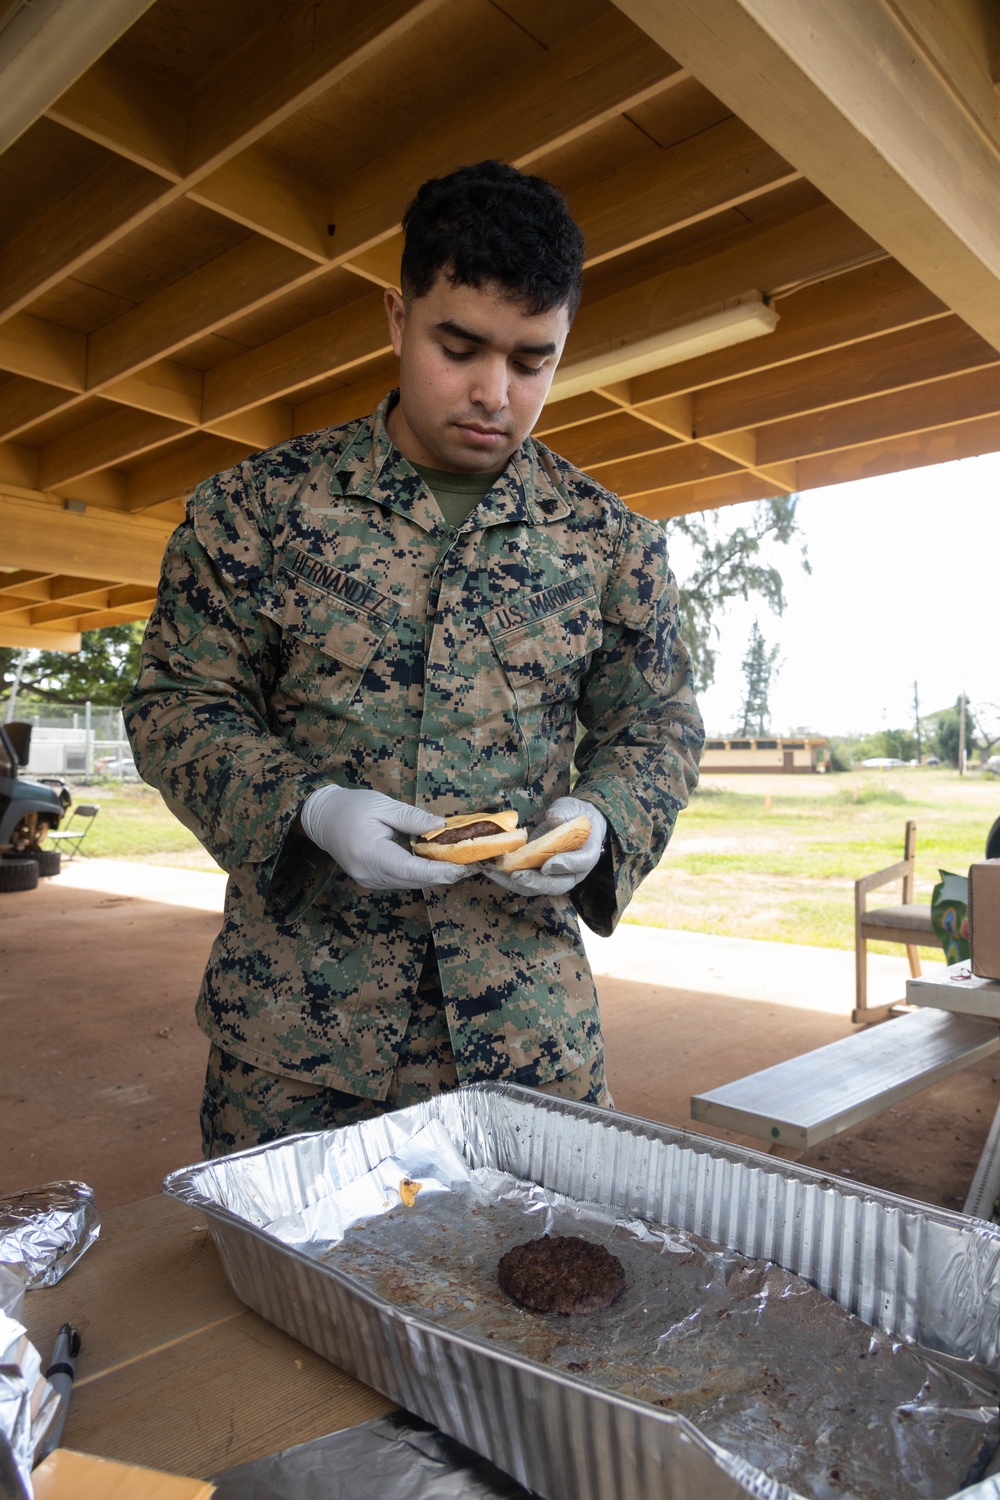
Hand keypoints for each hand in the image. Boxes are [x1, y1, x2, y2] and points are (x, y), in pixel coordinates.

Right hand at [300, 787, 471, 890]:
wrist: (322, 818)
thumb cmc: (351, 806)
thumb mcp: (382, 805)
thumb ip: (412, 818)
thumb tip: (441, 827)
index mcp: (369, 853)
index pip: (410, 869)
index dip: (439, 871)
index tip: (462, 868)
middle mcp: (368, 873)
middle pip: (413, 880)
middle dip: (443, 874)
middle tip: (471, 864)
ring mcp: (368, 881)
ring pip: (410, 883)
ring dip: (434, 875)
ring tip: (459, 864)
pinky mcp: (371, 881)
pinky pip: (401, 880)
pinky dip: (420, 873)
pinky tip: (436, 863)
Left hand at [482, 796, 606, 896]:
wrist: (572, 822)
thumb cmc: (574, 815)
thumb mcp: (572, 808)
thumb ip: (565, 813)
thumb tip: (555, 820)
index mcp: (587, 855)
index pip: (579, 864)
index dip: (565, 865)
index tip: (548, 865)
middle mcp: (572, 873)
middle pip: (555, 884)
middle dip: (534, 882)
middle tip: (516, 875)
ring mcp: (553, 877)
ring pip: (536, 887)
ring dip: (513, 883)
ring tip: (494, 872)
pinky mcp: (537, 875)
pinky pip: (523, 882)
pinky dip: (506, 877)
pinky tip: (490, 868)